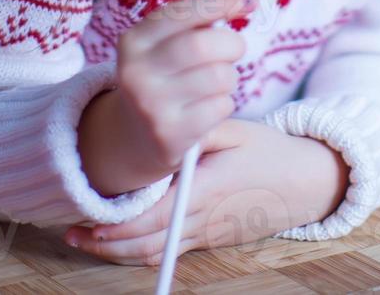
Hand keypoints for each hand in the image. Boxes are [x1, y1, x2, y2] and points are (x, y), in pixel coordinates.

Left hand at [65, 117, 350, 265]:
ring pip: (155, 253)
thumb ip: (202, 131)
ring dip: (118, 252)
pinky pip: (170, 250)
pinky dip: (142, 251)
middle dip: (107, 243)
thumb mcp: (237, 132)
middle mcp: (204, 218)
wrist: (304, 183)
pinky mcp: (211, 237)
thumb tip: (169, 126)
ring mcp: (208, 232)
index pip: (155, 216)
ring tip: (87, 240)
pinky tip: (122, 242)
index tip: (91, 219)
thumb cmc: (270, 151)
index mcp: (208, 190)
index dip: (119, 224)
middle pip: (147, 243)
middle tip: (75, 233)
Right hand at [77, 0, 255, 195]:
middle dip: (232, 43)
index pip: (184, 11)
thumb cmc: (164, 76)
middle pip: (203, 45)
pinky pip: (220, 107)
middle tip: (235, 48)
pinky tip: (206, 108)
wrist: (132, 137)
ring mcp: (151, 106)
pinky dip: (224, 103)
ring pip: (218, 77)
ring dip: (229, 77)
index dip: (221, 1)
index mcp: (134, 40)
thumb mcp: (171, 42)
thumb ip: (205, 12)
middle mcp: (136, 72)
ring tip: (215, 82)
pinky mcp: (169, 135)